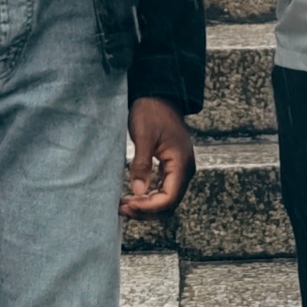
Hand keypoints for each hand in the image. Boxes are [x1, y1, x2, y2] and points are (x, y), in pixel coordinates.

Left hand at [123, 94, 196, 218]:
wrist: (158, 95)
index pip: (169, 198)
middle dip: (146, 210)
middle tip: (122, 208)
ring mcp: (179, 169)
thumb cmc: (151, 112)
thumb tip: (138, 192)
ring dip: (147, 206)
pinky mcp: (172, 167)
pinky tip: (133, 196)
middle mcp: (184, 170)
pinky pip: (163, 189)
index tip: (128, 204)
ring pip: (166, 199)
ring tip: (124, 205)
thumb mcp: (144, 136)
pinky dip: (149, 197)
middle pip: (169, 204)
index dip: (149, 207)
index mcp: (181, 164)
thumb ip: (142, 164)